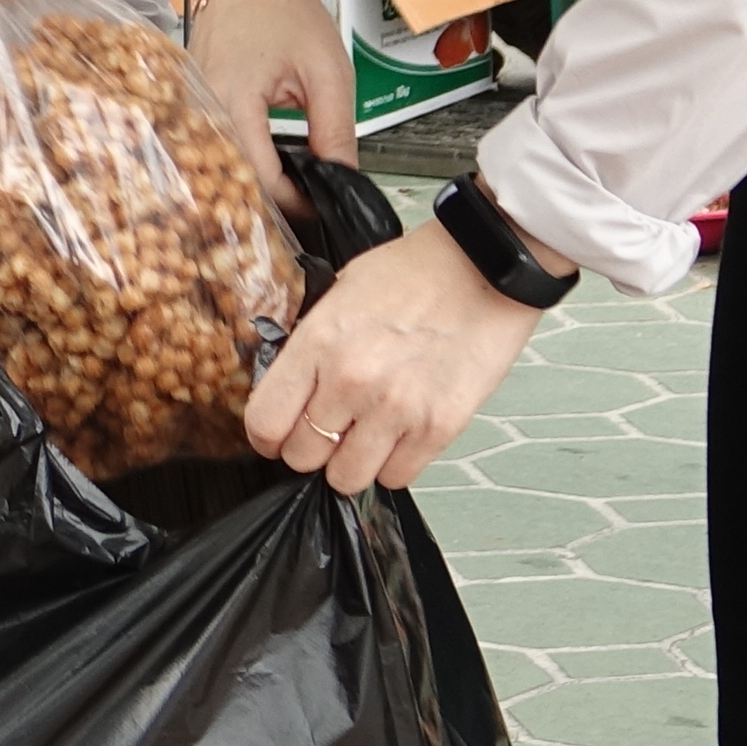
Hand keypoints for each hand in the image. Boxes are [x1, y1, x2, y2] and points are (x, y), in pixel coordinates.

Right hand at [188, 0, 358, 212]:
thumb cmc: (286, 11)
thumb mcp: (328, 72)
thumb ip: (335, 132)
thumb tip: (342, 183)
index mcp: (232, 98)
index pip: (257, 175)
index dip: (291, 202)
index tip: (319, 210)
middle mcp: (199, 105)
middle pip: (228, 177)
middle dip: (267, 200)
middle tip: (304, 210)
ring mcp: (188, 103)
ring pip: (215, 164)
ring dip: (249, 183)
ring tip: (288, 194)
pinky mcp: (189, 101)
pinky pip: (209, 145)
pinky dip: (236, 162)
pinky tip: (264, 168)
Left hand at [239, 211, 548, 493]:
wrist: (481, 268)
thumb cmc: (413, 274)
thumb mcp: (338, 292)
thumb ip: (310, 344)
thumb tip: (290, 385)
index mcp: (318, 343)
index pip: (265, 422)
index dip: (266, 436)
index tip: (276, 435)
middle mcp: (351, 381)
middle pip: (303, 457)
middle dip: (310, 448)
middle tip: (326, 431)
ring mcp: (396, 409)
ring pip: (347, 478)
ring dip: (350, 463)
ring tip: (364, 437)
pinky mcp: (438, 428)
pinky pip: (397, 477)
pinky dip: (394, 464)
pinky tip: (398, 436)